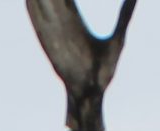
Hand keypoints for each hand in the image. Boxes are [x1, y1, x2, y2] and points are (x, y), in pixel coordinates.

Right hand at [27, 0, 137, 128]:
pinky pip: (37, 19)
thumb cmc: (106, 70)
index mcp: (76, 20)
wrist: (90, 93)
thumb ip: (125, 15)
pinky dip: (33, 6)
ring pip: (42, 3)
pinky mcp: (47, 41)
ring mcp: (52, 31)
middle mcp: (61, 23)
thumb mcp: (119, 38)